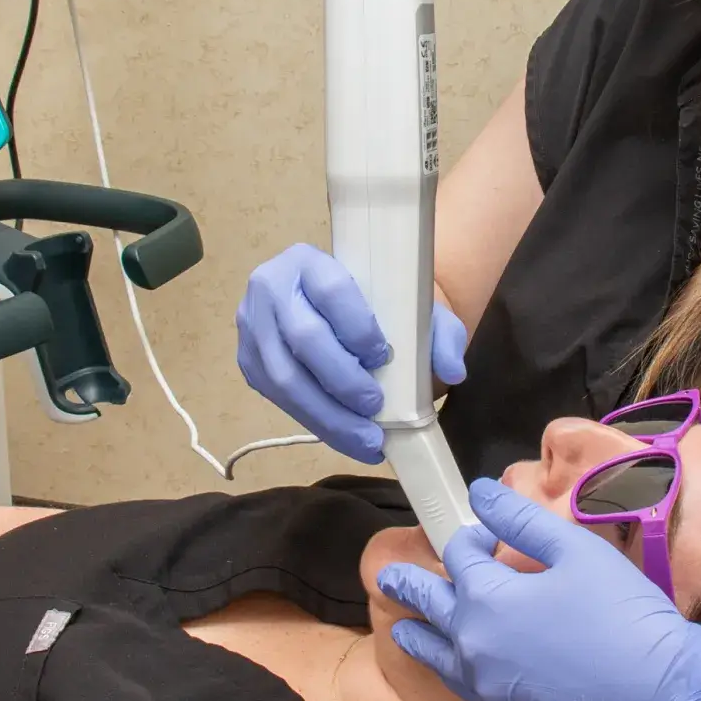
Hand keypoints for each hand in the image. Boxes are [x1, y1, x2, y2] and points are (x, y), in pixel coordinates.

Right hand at [236, 244, 467, 462]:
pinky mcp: (248, 361)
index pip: (332, 290)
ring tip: (366, 439)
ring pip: (284, 377)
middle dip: (343, 381)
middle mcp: (270, 287)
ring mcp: (253, 326)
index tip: (384, 357)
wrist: (341, 306)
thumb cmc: (379, 304)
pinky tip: (344, 436)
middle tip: (377, 406)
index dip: (357, 327)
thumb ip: (440, 334)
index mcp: (309, 261)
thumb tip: (452, 371)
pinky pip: (276, 398)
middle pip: (304, 338)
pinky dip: (313, 421)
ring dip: (327, 415)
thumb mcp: (415, 308)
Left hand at [377, 479, 700, 700]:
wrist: (658, 696)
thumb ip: (521, 520)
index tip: (486, 529)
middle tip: (389, 576)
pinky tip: (452, 666)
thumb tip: (479, 492)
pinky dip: (446, 667)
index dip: (471, 535)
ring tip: (401, 628)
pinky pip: (461, 683)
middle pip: (431, 606)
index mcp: (487, 599)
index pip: (461, 556)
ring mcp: (487, 683)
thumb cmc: (622, 614)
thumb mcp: (576, 551)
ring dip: (419, 633)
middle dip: (411, 585)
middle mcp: (474, 644)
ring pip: (438, 653)